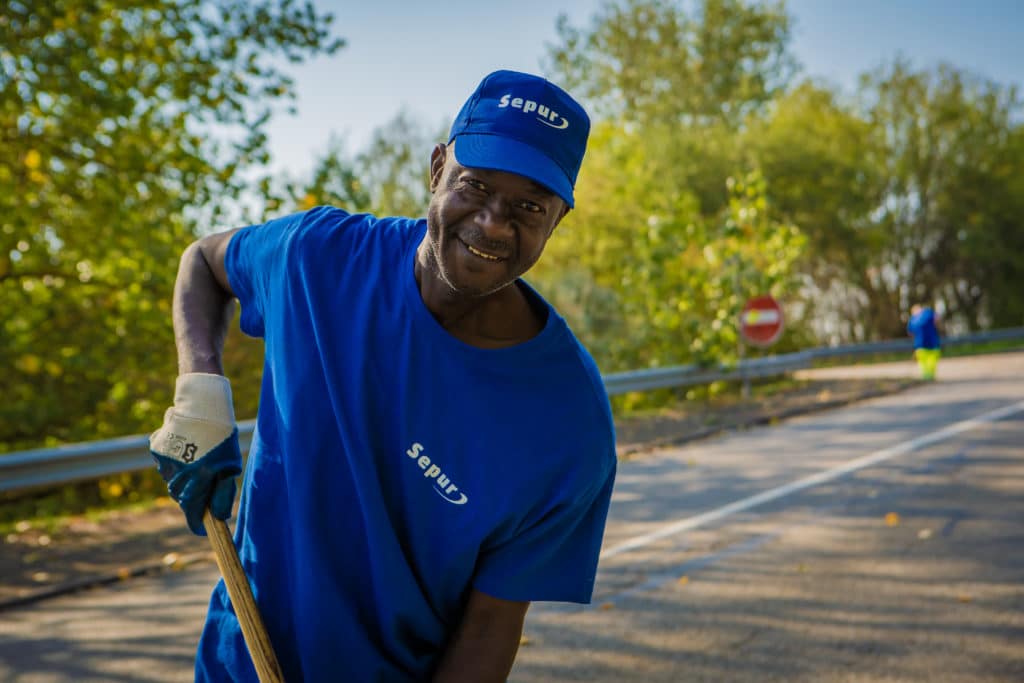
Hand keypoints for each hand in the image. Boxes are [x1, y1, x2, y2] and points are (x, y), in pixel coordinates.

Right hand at [149, 373, 241, 535]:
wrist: (202, 404)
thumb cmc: (222, 437)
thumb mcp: (231, 466)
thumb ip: (223, 493)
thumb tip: (218, 516)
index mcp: (199, 478)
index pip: (192, 513)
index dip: (197, 525)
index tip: (203, 530)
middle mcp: (178, 473)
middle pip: (182, 499)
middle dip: (194, 499)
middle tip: (207, 488)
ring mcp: (164, 462)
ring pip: (172, 483)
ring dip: (184, 480)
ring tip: (198, 462)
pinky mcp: (156, 450)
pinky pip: (165, 466)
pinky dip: (175, 464)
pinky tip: (187, 450)